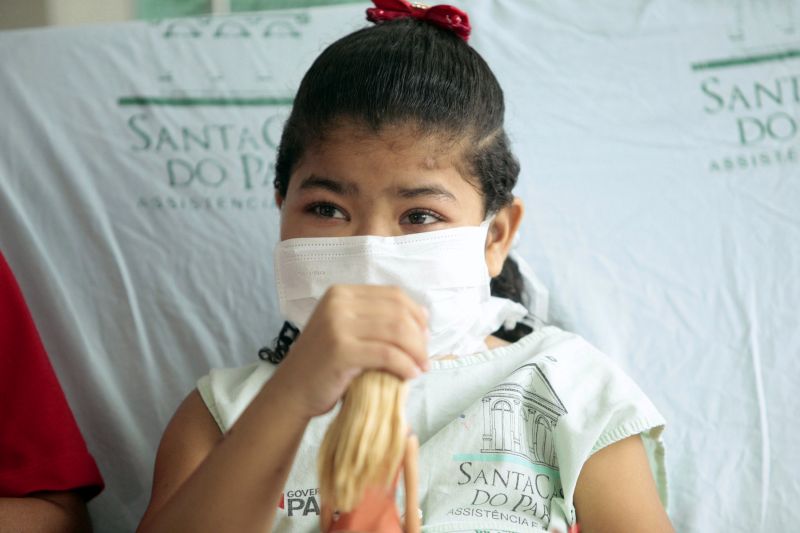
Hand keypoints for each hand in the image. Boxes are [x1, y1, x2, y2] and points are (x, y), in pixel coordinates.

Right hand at [269, 285, 428, 418]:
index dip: (417, 315)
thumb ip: (376, 320)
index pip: (394, 295)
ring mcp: (337, 324)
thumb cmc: (325, 364)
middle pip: (398, 312)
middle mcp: (338, 302)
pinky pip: (387, 354)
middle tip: (425, 357)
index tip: (426, 336)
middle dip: (419, 336)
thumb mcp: (347, 330)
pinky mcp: (340, 349)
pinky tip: (410, 375)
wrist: (292, 391)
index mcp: (341, 293)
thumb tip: (423, 316)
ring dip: (416, 352)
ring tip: (421, 368)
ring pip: (396, 331)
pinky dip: (405, 365)